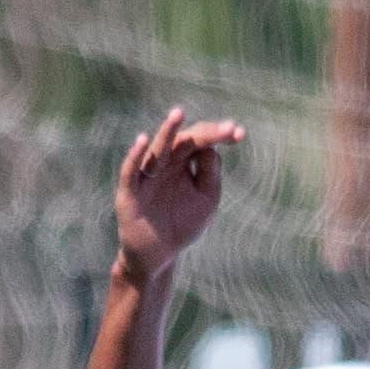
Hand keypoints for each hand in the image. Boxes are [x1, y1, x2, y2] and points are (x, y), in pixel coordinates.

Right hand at [112, 107, 245, 280]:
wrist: (159, 254)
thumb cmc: (183, 224)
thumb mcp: (205, 199)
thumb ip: (210, 175)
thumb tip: (211, 148)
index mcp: (184, 163)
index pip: (201, 142)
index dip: (219, 135)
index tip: (240, 133)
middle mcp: (165, 163)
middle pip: (184, 141)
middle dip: (206, 133)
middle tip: (227, 129)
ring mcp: (147, 175)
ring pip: (157, 149)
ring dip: (167, 131)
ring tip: (178, 114)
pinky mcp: (130, 191)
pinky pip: (130, 171)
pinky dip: (135, 156)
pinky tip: (142, 140)